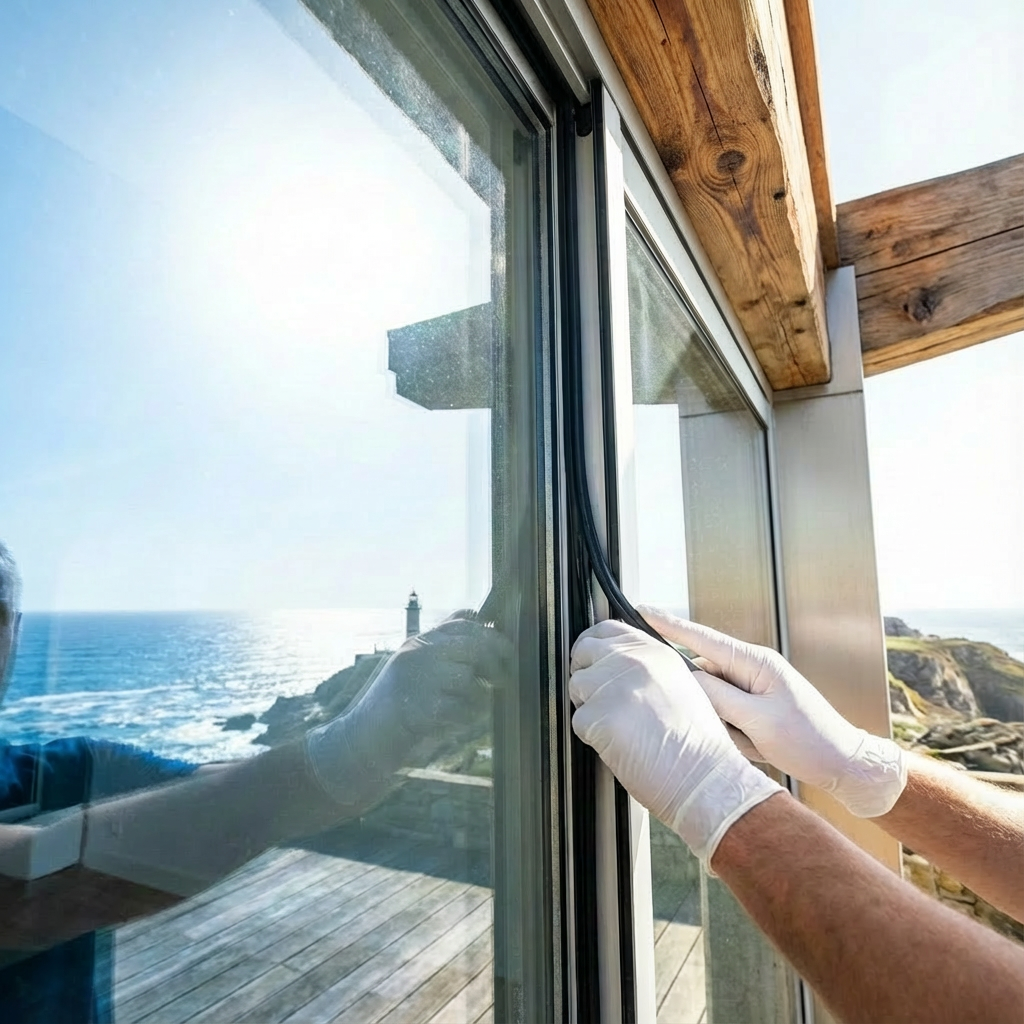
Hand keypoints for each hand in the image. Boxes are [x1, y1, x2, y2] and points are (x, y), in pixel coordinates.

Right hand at [305, 615, 510, 806]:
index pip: (462, 623)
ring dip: (477, 698)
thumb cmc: (395, 707)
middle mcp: (416, 654)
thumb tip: (478, 622)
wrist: (359, 740)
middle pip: (472, 645)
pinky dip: (466, 718)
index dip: (491, 634)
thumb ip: (442, 646)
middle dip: (495, 662)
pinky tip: (456, 724)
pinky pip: (461, 708)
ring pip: (468, 678)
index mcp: (417, 643)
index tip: (507, 649)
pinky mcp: (419, 708)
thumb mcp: (415, 667)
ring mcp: (416, 679)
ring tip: (468, 710)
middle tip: (502, 679)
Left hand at [570, 620, 782, 865]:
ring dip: (590, 707)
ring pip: (577, 687)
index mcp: (653, 650)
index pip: (606, 629)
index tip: (591, 658)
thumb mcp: (679, 683)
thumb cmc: (696, 742)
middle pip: (584, 652)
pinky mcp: (598, 714)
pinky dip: (592, 736)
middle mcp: (632, 660)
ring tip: (621, 727)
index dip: (593, 645)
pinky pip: (579, 721)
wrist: (703, 776)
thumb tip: (614, 661)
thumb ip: (646, 666)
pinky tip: (619, 744)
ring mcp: (613, 685)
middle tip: (602, 700)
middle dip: (586, 674)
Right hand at [637, 606, 906, 817]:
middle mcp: (751, 670)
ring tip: (749, 742)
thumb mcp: (759, 721)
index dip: (668, 624)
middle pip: (703, 672)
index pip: (702, 638)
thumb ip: (719, 698)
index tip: (641, 609)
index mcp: (755, 663)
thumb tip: (688, 678)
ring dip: (720, 721)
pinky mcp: (753, 707)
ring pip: (712, 697)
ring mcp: (752, 688)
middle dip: (699, 697)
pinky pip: (725, 713)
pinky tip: (751, 745)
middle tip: (721, 721)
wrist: (844, 764)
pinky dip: (730, 731)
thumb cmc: (809, 741)